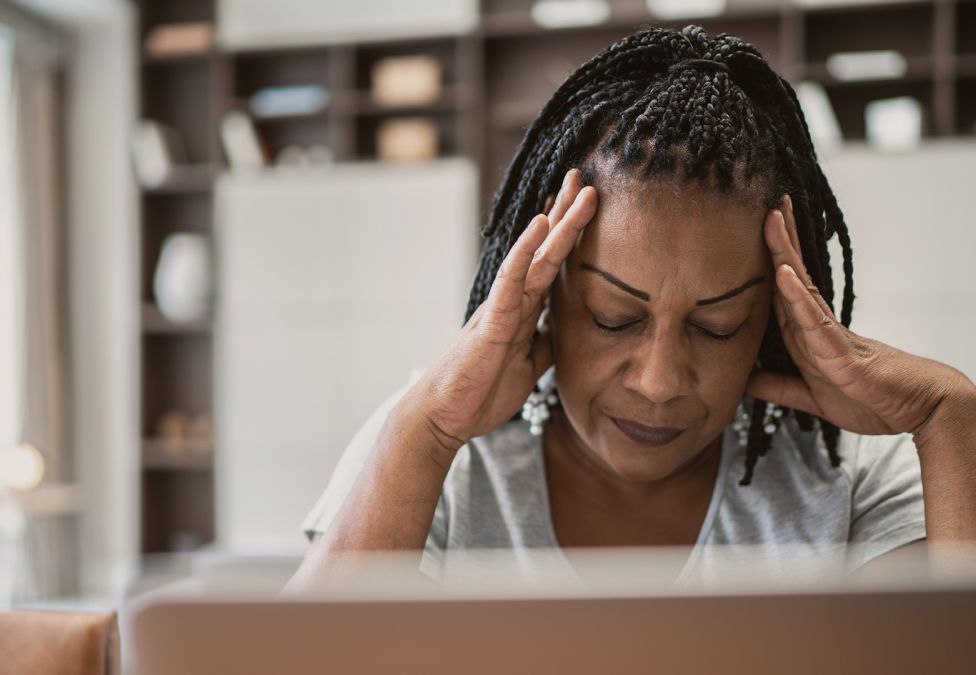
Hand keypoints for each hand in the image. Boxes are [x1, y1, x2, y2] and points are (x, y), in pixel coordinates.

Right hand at [406, 169, 597, 453]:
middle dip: (566, 214)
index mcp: (525, 310)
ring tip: (576, 190)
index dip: (569, 234)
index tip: (587, 203)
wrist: (446, 415)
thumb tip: (568, 327)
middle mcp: (514, 300)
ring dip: (558, 222)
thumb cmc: (482, 389)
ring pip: (536, 256)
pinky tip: (539, 225)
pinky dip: (526, 251)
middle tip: (585, 178)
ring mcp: (503, 306)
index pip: (553, 264)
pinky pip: (511, 280)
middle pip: (546, 249)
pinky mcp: (493, 321)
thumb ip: (547, 343)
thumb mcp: (530, 368)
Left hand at [746, 195, 969, 436]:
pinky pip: (814, 320)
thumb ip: (780, 388)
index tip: (761, 231)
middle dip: (779, 241)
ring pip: (801, 287)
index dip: (770, 262)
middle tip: (769, 203)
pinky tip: (783, 273)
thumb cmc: (874, 398)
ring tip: (773, 218)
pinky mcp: (841, 351)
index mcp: (810, 336)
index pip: (783, 292)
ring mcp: (830, 335)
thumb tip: (745, 381)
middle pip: (792, 276)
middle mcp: (819, 327)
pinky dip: (797, 296)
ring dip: (784, 253)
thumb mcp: (813, 398)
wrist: (921, 410)